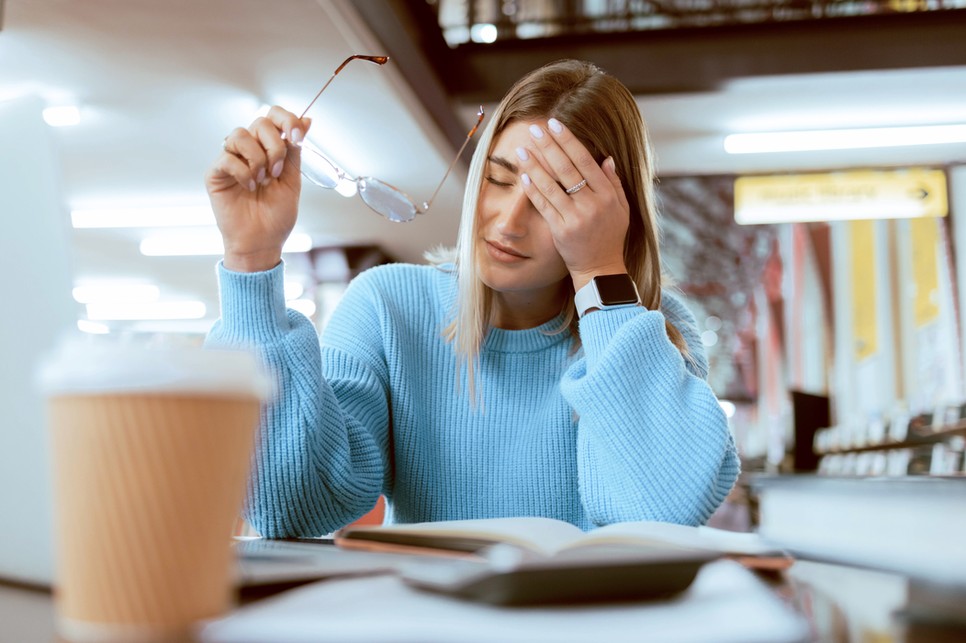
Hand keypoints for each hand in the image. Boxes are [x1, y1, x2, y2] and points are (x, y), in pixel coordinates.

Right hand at [204, 106, 311, 271]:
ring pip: (240, 134)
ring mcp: (231, 159)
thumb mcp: (293, 179)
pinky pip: (227, 158)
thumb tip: (307, 120)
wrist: (262, 242)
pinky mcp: (215, 173)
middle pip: (259, 122)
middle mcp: (249, 150)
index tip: (298, 138)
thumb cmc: (276, 215)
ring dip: (258, 159)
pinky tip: (249, 188)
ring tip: (263, 181)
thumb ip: (295, 150)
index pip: (273, 116)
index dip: (287, 120)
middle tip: (277, 172)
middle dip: (274, 146)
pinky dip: (243, 172)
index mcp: (268, 148)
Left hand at [516, 118, 629, 290]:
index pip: (586, 160)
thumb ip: (613, 183)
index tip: (555, 124)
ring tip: (522, 149)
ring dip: (535, 165)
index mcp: (607, 194)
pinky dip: (533, 189)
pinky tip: (523, 175)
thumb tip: (606, 158)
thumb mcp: (621, 209)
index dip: (568, 141)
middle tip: (534, 129)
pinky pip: (544, 205)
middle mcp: (592, 204)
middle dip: (549, 146)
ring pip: (551, 185)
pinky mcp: (560, 230)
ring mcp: (575, 217)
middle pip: (567, 168)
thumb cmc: (610, 237)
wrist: (600, 268)